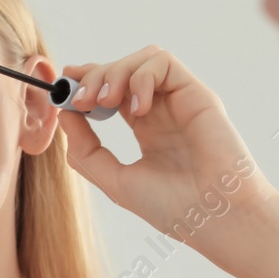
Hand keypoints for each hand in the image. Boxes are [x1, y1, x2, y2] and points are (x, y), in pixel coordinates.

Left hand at [57, 46, 278, 277]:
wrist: (215, 218)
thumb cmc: (173, 207)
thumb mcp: (115, 180)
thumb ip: (86, 149)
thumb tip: (64, 116)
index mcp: (146, 129)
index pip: (111, 90)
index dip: (85, 83)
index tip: (63, 90)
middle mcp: (162, 110)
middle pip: (122, 69)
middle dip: (93, 76)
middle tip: (80, 100)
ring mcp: (179, 100)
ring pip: (142, 59)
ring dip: (115, 72)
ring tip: (105, 103)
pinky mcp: (197, 94)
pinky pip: (163, 63)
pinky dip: (141, 77)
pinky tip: (136, 109)